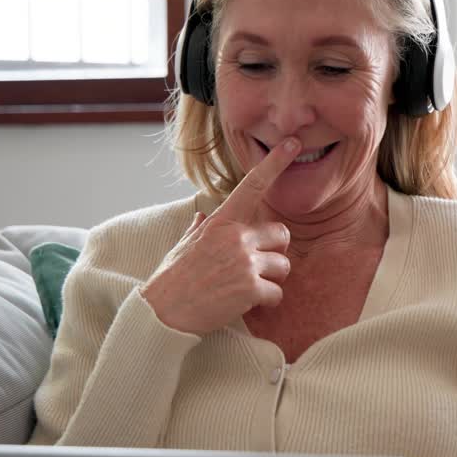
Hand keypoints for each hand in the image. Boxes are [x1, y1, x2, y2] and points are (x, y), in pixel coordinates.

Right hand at [141, 137, 299, 334]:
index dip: (274, 163)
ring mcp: (245, 262)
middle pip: (282, 234)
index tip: (292, 144)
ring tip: (244, 289)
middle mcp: (236, 237)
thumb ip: (199, 229)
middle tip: (256, 267)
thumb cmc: (172, 279)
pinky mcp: (251, 288)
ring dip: (270, 280)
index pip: (252, 186)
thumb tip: (201, 218)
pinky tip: (245, 304)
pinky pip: (277, 293)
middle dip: (274, 251)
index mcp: (220, 222)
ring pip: (283, 266)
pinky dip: (266, 302)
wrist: (163, 313)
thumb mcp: (183, 245)